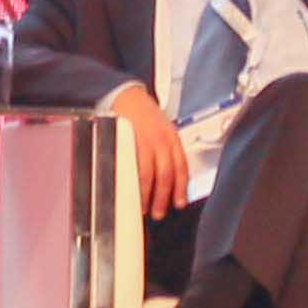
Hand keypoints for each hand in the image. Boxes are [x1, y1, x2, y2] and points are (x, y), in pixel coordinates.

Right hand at [110, 83, 192, 216]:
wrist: (126, 95)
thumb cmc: (142, 114)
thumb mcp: (161, 129)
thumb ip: (166, 149)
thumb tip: (166, 177)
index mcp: (173, 138)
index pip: (181, 167)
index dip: (181, 188)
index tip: (179, 203)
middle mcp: (163, 140)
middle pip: (168, 174)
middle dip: (164, 197)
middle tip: (160, 212)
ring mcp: (148, 141)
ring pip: (153, 175)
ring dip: (149, 195)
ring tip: (145, 208)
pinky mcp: (132, 142)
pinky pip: (137, 168)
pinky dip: (136, 184)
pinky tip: (134, 193)